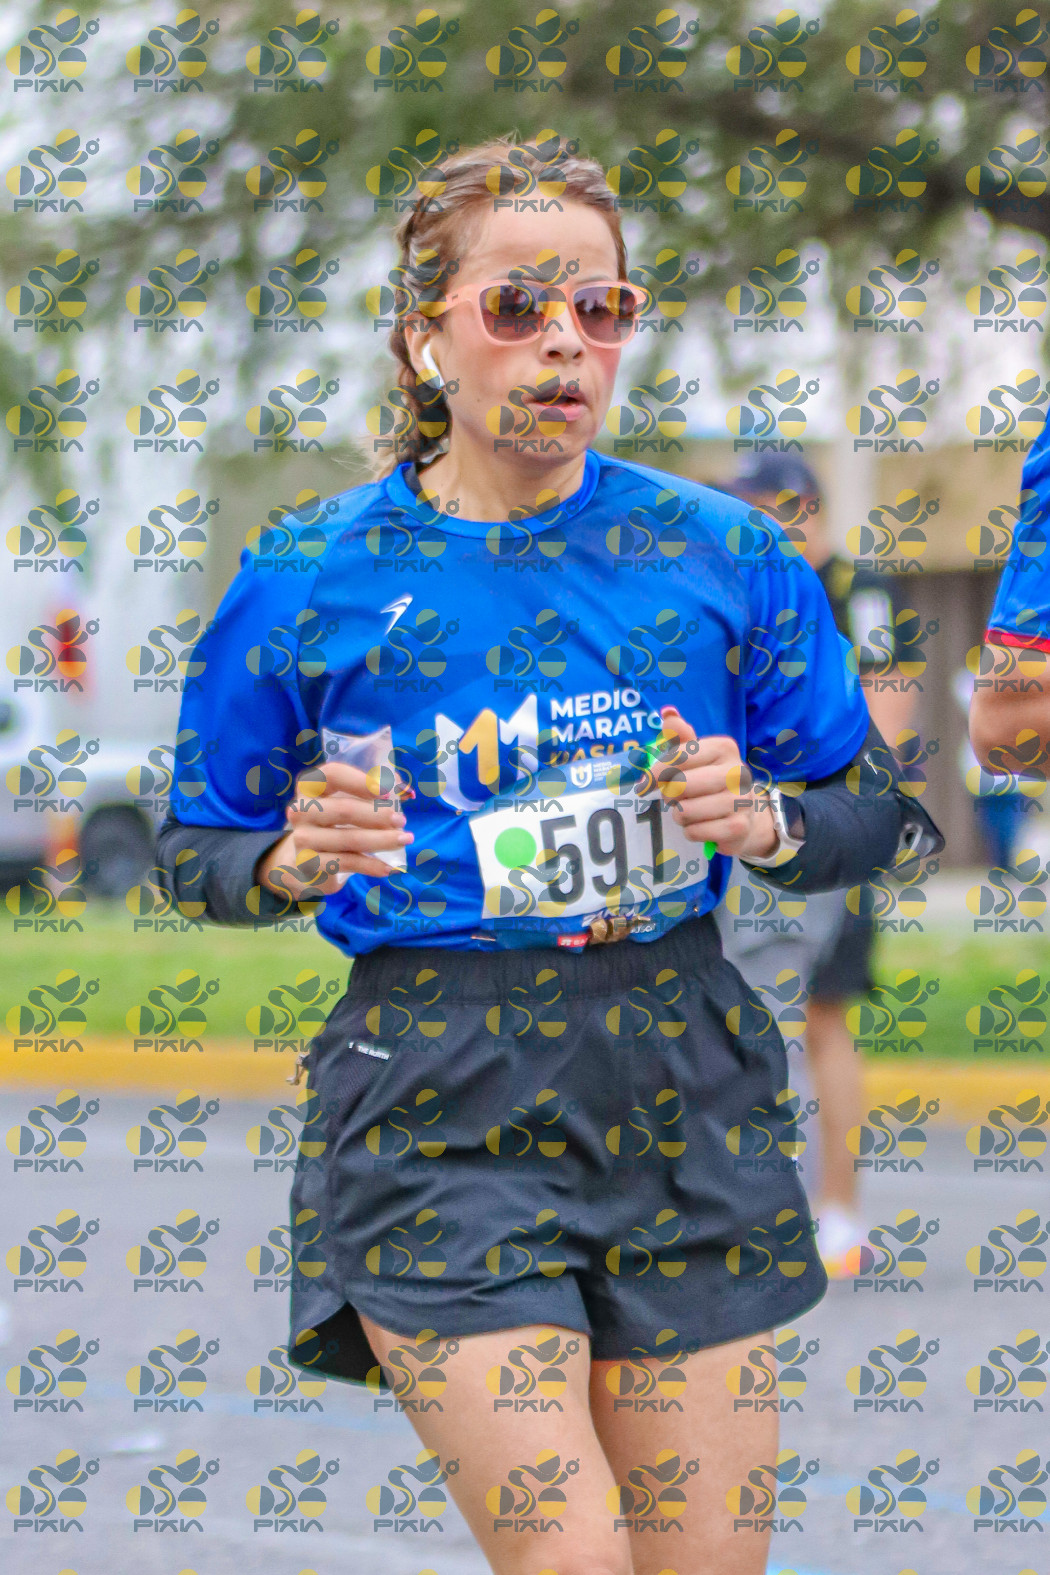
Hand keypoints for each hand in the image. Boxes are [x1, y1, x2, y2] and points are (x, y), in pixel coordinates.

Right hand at [254, 761, 413, 898]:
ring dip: (382, 840)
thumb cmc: (335, 824)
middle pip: (344, 809)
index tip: (388, 793)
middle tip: (402, 821)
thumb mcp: (349, 802)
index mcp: (310, 786)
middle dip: (378, 815)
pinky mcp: (308, 863)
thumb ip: (374, 792)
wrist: (308, 862)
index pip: (333, 774)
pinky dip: (371, 865)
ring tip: (404, 839)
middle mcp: (300, 809)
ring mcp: (302, 838)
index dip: (361, 781)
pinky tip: (389, 868)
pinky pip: (346, 863)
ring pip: (349, 839)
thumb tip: (403, 789)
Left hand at [651, 707, 777, 859]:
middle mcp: (737, 771)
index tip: (645, 783)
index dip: (655, 772)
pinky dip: (690, 831)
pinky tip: (701, 824)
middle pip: (680, 785)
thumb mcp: (696, 754)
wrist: (745, 812)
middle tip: (673, 797)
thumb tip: (668, 712)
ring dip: (680, 814)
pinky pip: (694, 831)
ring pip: (685, 811)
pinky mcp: (738, 827)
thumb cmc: (710, 778)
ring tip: (689, 810)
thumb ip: (680, 735)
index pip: (678, 757)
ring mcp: (740, 801)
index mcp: (724, 748)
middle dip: (669, 795)